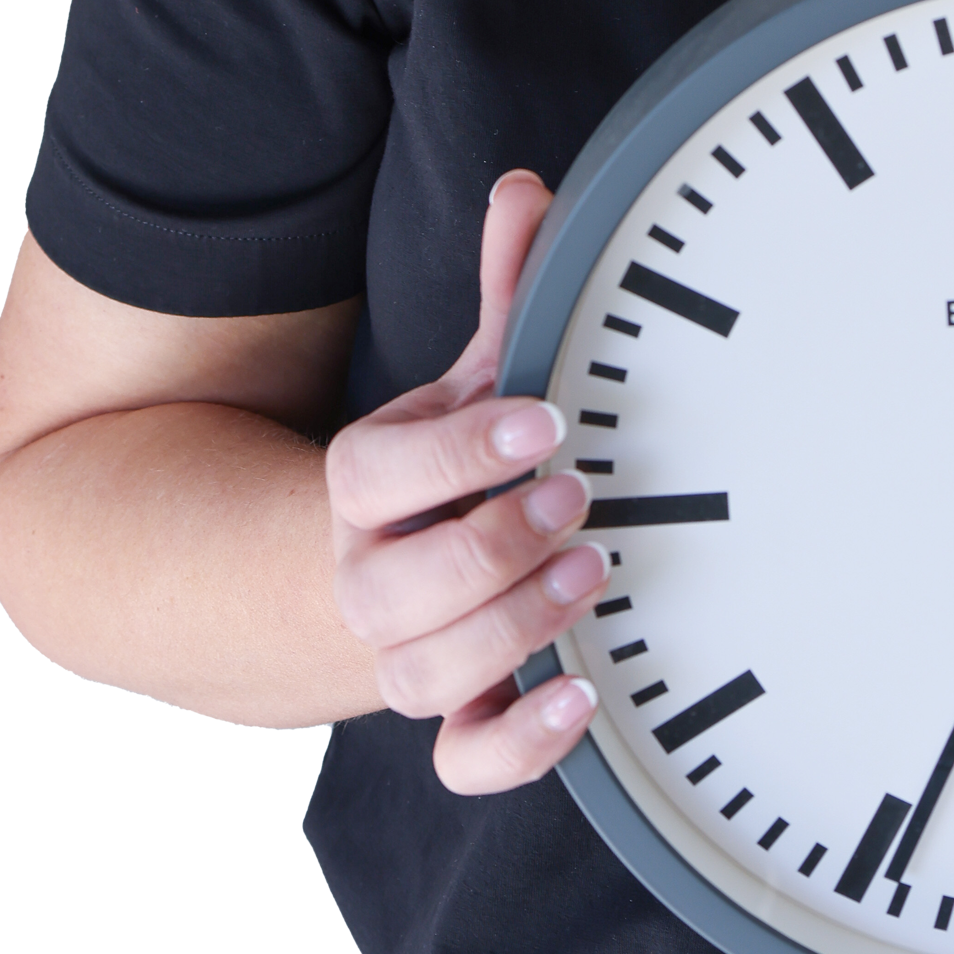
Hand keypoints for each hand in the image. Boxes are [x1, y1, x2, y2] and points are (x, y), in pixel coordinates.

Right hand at [326, 172, 601, 792]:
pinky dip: (518, 747)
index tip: (543, 419)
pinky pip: (463, 762)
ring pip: (425, 675)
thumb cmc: (443, 468)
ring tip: (589, 572)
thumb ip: (505, 295)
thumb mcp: (468, 380)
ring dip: (511, 631)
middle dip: (490, 546)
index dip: (455, 450)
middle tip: (575, 496)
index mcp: (364, 487)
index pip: (375, 472)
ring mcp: (404, 655)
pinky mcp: (452, 714)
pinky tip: (581, 699)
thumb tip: (529, 190)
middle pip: (394, 589)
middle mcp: (368, 580)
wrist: (369, 568)